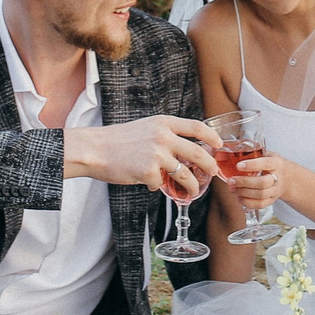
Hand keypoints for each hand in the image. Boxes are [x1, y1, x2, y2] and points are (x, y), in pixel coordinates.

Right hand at [64, 116, 222, 193]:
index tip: (219, 145)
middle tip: (213, 173)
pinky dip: (156, 185)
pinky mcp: (149, 172)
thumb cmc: (117, 140)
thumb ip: (165, 136)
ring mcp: (157, 155)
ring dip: (192, 185)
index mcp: (163, 123)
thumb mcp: (145, 128)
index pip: (196, 126)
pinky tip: (149, 183)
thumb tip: (183, 152)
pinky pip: (160, 184)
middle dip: (209, 166)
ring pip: (185, 174)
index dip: (211, 136)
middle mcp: (163, 137)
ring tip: (193, 191)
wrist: (95, 149)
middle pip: (198, 152)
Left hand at [219, 147, 289, 212]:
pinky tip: (239, 197)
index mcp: (276, 163)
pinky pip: (260, 204)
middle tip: (231, 180)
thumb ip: (255, 154)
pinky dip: (247, 202)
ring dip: (243, 193)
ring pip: (260, 195)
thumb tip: (232, 154)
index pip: (266, 164)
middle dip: (244, 182)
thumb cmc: (273, 165)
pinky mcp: (272, 200)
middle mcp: (278, 178)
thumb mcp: (268, 155)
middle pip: (262, 183)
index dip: (252, 165)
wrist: (288, 178)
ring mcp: (276, 191)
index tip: (238, 166)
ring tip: (232, 188)